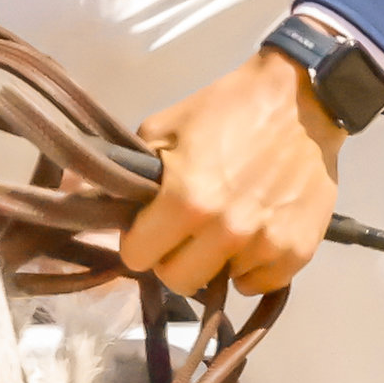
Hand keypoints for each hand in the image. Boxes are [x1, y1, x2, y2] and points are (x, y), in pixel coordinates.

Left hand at [117, 52, 344, 296]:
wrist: (301, 98)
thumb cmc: (227, 108)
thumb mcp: (165, 126)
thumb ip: (127, 168)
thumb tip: (82, 194)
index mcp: (187, 199)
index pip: (138, 257)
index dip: (138, 240)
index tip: (149, 227)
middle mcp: (226, 230)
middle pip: (177, 281)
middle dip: (173, 257)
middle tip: (185, 231)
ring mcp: (265, 244)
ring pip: (220, 283)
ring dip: (217, 259)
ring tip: (226, 225)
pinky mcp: (298, 251)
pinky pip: (258, 283)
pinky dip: (252, 266)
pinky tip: (254, 235)